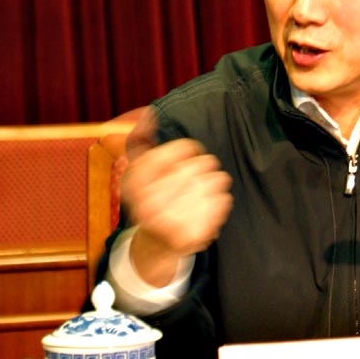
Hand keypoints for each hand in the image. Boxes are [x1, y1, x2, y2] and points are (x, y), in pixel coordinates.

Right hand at [121, 107, 233, 286]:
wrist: (156, 244)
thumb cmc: (153, 198)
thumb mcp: (140, 170)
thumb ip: (142, 140)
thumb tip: (149, 114)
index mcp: (136, 181)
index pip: (183, 147)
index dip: (189, 149)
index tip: (188, 156)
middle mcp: (149, 203)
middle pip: (203, 163)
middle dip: (205, 166)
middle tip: (201, 174)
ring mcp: (171, 221)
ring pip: (217, 180)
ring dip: (217, 180)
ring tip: (209, 186)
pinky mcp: (192, 236)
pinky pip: (223, 201)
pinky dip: (222, 200)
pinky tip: (211, 204)